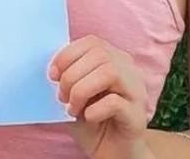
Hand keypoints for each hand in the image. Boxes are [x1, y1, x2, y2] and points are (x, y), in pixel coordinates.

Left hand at [49, 35, 151, 158]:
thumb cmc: (92, 121)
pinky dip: (95, 109)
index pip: (92, 42)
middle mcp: (129, 71)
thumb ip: (68, 78)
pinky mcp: (137, 115)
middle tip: (62, 97)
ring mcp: (136, 92)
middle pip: (100, 55)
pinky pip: (115, 102)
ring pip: (110, 73)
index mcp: (115, 60)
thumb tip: (52, 68)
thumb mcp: (75, 95)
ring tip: (73, 108)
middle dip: (72, 76)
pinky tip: (89, 118)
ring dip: (82, 90)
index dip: (68, 55)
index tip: (53, 75)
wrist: (113, 152)